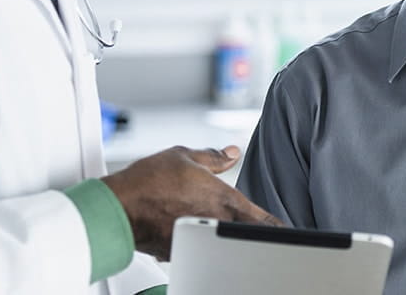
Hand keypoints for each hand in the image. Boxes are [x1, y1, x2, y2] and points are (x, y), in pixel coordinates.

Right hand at [101, 145, 283, 259]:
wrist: (119, 208)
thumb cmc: (147, 182)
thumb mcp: (184, 157)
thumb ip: (213, 157)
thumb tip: (231, 152)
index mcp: (224, 200)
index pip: (264, 220)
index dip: (278, 227)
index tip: (287, 230)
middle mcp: (216, 222)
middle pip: (249, 235)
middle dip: (254, 232)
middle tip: (260, 232)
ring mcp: (200, 240)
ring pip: (224, 243)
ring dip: (226, 236)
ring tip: (221, 229)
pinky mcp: (182, 252)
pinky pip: (199, 248)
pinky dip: (200, 242)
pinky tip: (190, 230)